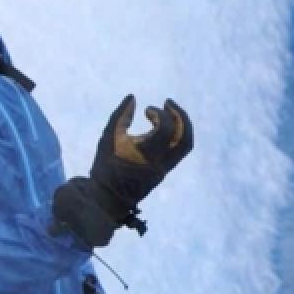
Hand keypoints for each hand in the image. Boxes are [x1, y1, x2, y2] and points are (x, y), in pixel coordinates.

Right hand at [90, 94, 193, 213]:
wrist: (108, 197)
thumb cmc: (106, 165)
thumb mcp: (109, 138)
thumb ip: (120, 116)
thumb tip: (132, 97)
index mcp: (147, 154)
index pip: (165, 129)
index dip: (159, 114)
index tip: (147, 110)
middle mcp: (161, 162)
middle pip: (185, 137)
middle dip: (180, 115)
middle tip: (169, 102)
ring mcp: (166, 168)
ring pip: (186, 144)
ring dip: (183, 125)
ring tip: (172, 112)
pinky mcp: (166, 170)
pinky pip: (180, 150)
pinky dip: (178, 135)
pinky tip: (168, 126)